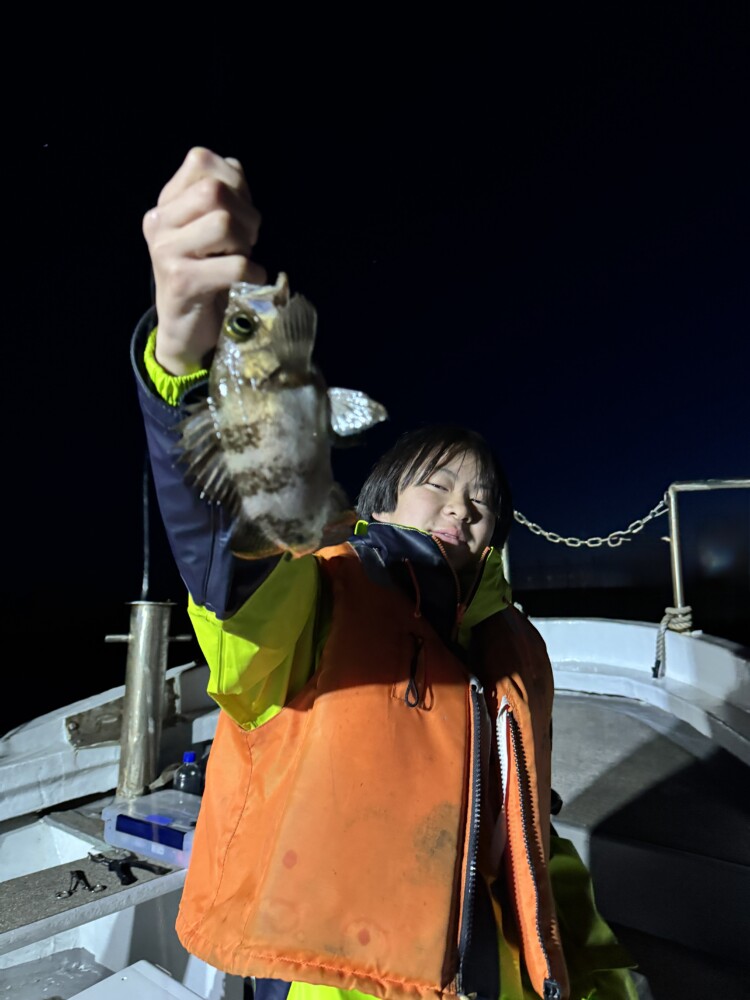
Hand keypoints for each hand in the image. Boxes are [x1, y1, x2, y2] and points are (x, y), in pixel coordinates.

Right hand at [142, 147, 266, 375]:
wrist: (185, 329)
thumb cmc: (206, 275)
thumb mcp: (210, 230)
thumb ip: (222, 196)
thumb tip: (235, 168)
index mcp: (166, 204)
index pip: (200, 161)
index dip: (233, 180)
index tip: (241, 209)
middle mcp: (160, 223)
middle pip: (214, 191)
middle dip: (245, 214)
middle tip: (248, 240)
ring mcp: (166, 252)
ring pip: (224, 223)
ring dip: (246, 243)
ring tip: (243, 258)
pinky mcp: (182, 282)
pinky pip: (234, 265)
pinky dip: (253, 272)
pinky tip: (250, 279)